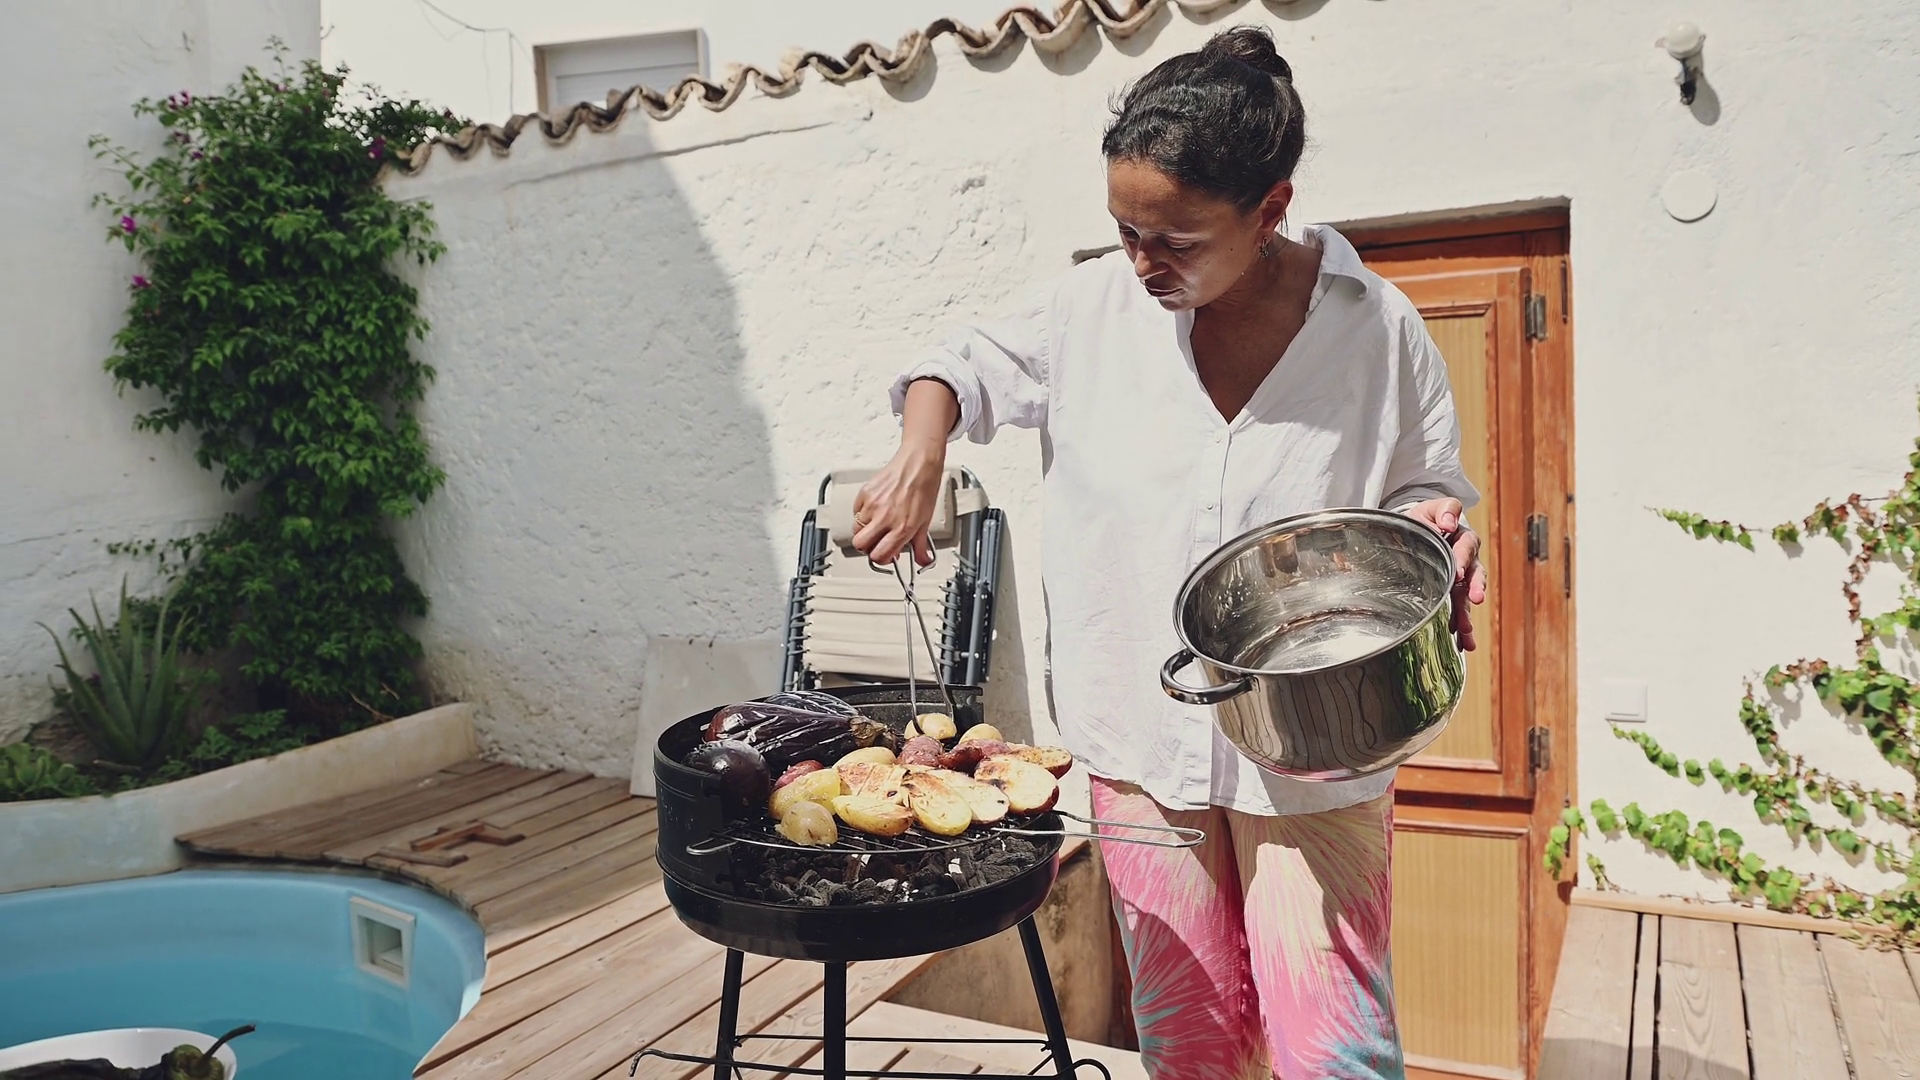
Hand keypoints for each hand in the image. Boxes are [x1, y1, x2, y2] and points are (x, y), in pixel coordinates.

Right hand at [852, 444, 944, 566]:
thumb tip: (922, 560)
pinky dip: (863, 513)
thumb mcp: (926, 521)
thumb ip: (920, 545)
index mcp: (902, 528)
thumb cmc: (924, 489)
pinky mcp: (865, 493)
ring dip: (865, 529)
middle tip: (876, 541)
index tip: (885, 555)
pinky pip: (856, 511)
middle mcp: (885, 518)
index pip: (879, 555)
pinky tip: (876, 508)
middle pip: (860, 545)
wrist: (918, 464)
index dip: (880, 559)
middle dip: (867, 547)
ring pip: (856, 528)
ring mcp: (873, 505)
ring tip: (878, 522)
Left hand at [1399, 497, 1486, 651]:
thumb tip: (1448, 522)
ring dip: (1468, 613)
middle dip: (1474, 586)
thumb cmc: (1421, 522)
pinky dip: (1462, 628)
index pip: (1465, 545)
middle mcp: (1465, 559)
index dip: (1461, 554)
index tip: (1456, 566)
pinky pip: (1460, 611)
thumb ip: (1443, 510)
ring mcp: (1461, 579)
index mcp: (1459, 537)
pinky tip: (1463, 643)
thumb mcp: (1427, 510)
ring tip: (1466, 630)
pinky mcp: (1454, 595)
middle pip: (1474, 572)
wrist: (1411, 536)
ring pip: (1468, 596)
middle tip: (1474, 597)